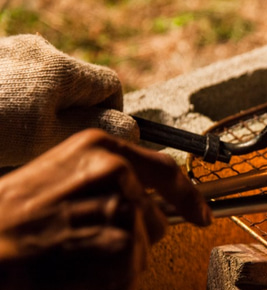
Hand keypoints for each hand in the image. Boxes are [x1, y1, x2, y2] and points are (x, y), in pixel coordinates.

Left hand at [0, 34, 138, 166]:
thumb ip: (95, 128)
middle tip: (44, 141)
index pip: (111, 86)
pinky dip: (19, 103)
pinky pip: (22, 83)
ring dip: (43, 110)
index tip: (90, 137)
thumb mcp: (49, 137)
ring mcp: (12, 50)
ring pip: (49, 86)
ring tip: (16, 133)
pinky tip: (2, 121)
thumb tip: (132, 127)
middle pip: (78, 86)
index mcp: (62, 68)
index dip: (109, 114)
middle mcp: (40, 49)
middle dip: (70, 114)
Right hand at [0, 129, 210, 289]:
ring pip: (144, 250)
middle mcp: (117, 172)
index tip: (202, 213)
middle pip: (158, 219)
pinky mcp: (121, 247)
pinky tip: (75, 274)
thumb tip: (147, 201)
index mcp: (101, 149)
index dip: (190, 196)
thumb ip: (108, 181)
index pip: (166, 170)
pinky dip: (107, 285)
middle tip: (86, 242)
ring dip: (116, 262)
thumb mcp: (62, 176)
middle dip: (132, 238)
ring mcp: (121, 208)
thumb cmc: (10, 218)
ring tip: (74, 256)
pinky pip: (130, 277)